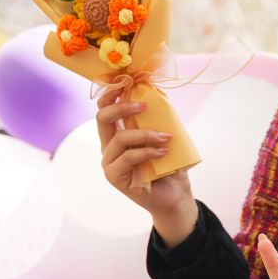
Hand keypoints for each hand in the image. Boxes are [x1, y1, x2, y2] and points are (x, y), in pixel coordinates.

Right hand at [96, 86, 195, 238]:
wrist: (175, 195)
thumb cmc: (170, 165)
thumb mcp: (165, 137)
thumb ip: (159, 120)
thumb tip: (160, 93)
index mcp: (117, 135)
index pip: (104, 110)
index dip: (110, 94)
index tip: (125, 83)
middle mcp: (109, 147)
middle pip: (102, 118)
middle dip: (121, 107)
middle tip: (144, 106)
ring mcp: (110, 162)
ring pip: (119, 138)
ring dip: (145, 134)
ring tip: (166, 138)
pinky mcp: (115, 177)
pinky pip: (127, 158)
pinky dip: (146, 152)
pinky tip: (162, 152)